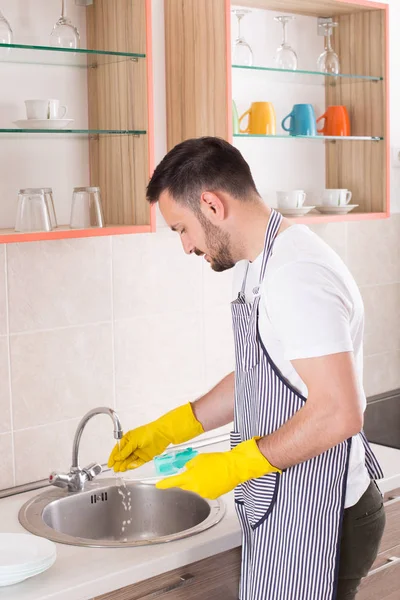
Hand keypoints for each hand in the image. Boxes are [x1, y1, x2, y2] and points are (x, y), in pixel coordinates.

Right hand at [108, 403, 203, 471]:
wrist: (162, 434)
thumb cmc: (148, 432)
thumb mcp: (134, 440)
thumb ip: (125, 450)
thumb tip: (117, 457)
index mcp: (129, 438)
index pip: (118, 449)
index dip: (114, 456)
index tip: (110, 463)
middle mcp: (133, 445)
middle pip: (123, 456)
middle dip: (118, 462)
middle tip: (114, 469)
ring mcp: (139, 451)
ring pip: (130, 460)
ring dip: (125, 465)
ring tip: (120, 470)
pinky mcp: (146, 456)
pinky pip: (137, 462)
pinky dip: (133, 465)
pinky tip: (129, 467)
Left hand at [156, 438, 280, 499]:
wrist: (234, 467)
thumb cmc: (218, 460)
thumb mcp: (200, 458)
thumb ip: (190, 465)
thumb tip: (188, 469)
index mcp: (191, 477)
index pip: (174, 482)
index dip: (165, 484)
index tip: (159, 485)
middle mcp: (196, 488)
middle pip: (185, 486)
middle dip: (187, 480)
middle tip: (196, 471)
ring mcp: (204, 493)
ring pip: (196, 488)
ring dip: (198, 482)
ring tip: (209, 473)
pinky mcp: (212, 496)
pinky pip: (204, 491)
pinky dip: (206, 486)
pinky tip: (214, 479)